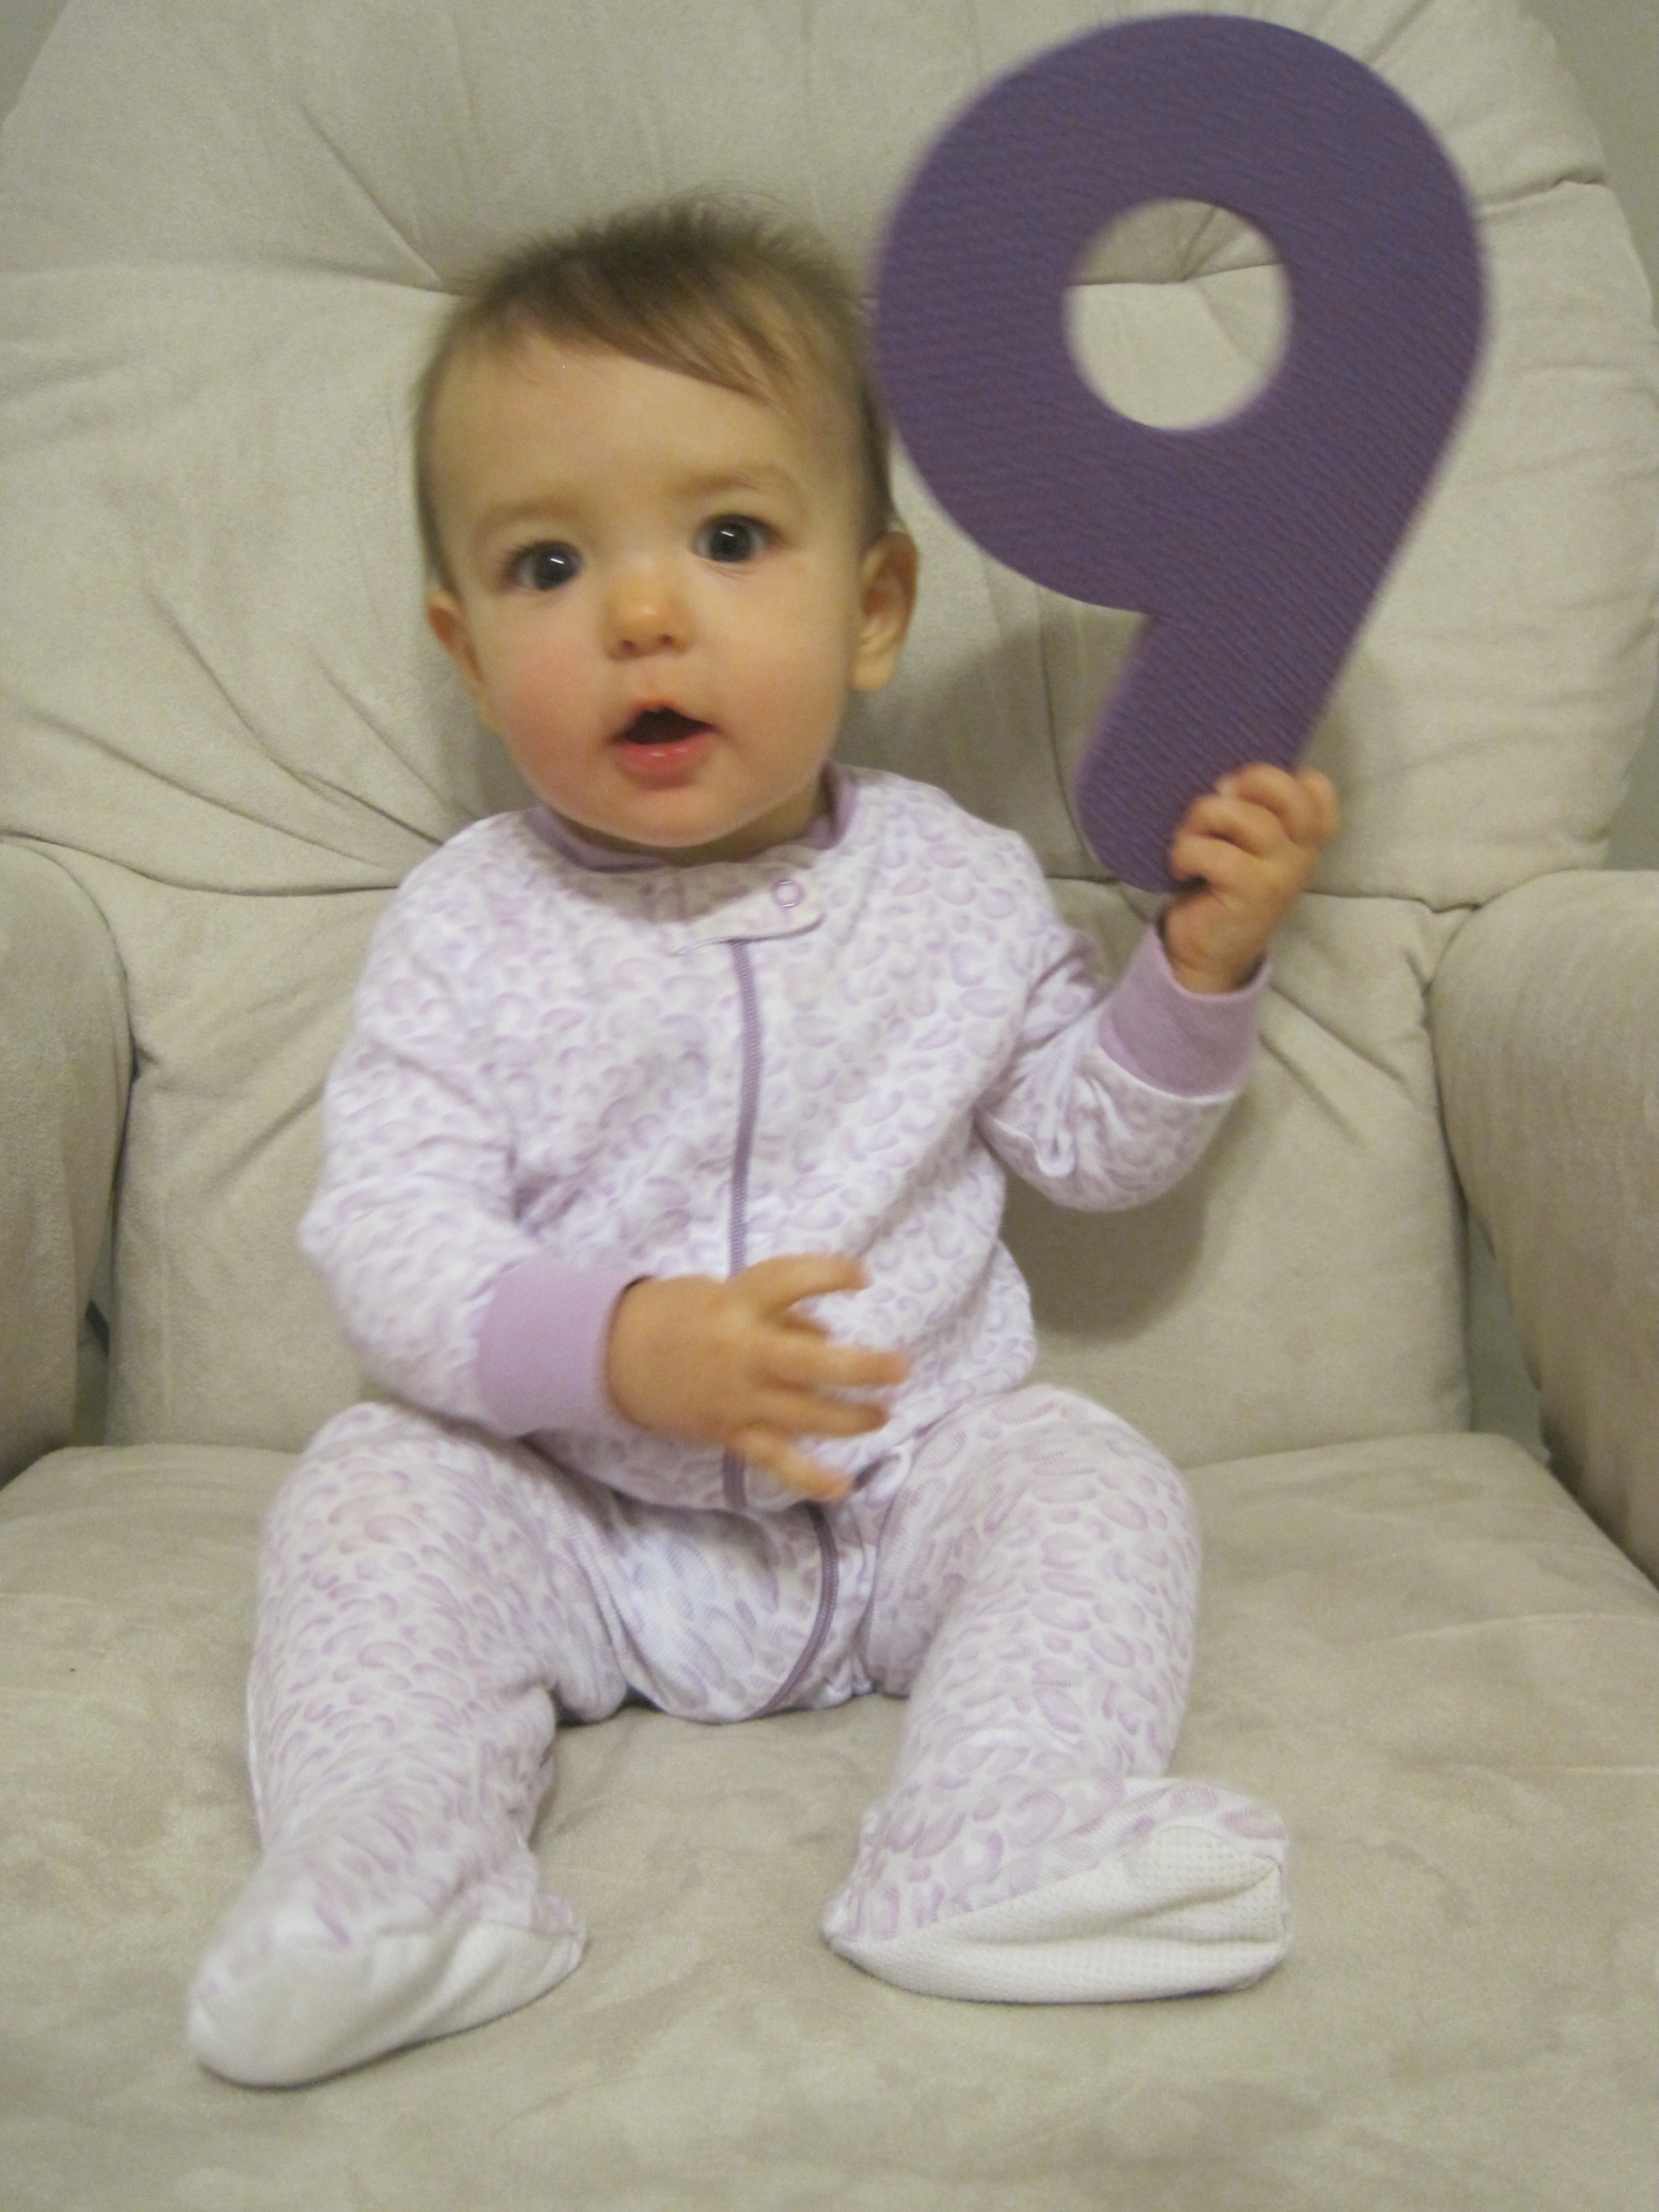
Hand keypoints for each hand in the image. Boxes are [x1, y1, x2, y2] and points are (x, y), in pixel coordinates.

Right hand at [604, 1254, 908, 1502]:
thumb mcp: (724, 1294)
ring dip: (849, 1419)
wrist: (615, 1357)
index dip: (828, 1275)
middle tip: (900, 1367)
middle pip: (806, 1363)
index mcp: (736, 1304)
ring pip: (802, 1415)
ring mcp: (737, 1398)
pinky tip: (843, 1488)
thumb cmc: (679, 1314)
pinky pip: (775, 1460)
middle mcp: (740, 1352)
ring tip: (883, 1413)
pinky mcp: (730, 1433)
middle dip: (858, 1368)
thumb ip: (778, 1315)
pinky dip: (810, 1477)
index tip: (863, 1277)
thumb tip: (828, 1339)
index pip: (787, 1282)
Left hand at [1162, 764, 1340, 993]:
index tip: (1245, 790)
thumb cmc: (1219, 891)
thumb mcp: (1242, 848)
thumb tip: (1225, 780)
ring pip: (1247, 818)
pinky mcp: (1251, 892)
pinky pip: (1216, 852)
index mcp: (1302, 840)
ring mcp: (1280, 874)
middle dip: (1248, 781)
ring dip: (1204, 818)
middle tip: (1218, 796)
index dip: (1284, 777)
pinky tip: (1182, 869)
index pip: (1319, 793)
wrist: (1207, 956)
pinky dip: (1188, 852)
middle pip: (1290, 794)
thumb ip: (1249, 814)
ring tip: (1189, 839)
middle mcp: (1300, 855)